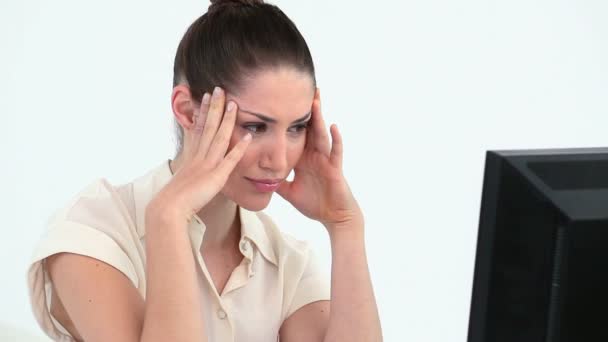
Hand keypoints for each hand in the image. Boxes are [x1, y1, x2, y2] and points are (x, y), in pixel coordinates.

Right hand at [147, 87, 251, 222]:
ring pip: (219, 137)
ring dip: (226, 120)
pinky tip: (249, 136)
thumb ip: (188, 177)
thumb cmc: (173, 203)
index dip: (203, 112)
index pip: (198, 129)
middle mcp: (199, 157)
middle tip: (218, 89)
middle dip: (214, 107)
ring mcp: (207, 165)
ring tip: (233, 103)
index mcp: (191, 158)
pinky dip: (240, 148)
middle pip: (208, 127)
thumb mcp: (181, 184)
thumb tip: (188, 177)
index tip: (205, 97)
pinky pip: (230, 160)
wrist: (168, 210)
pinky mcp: (216, 177)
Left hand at [276, 88, 362, 230]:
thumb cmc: (316, 204)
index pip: (295, 134)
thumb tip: (258, 178)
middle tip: (301, 87)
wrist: (333, 218)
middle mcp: (315, 155)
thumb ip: (277, 182)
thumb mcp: (290, 192)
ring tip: (315, 99)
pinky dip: (336, 139)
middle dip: (306, 109)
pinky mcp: (335, 169)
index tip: (280, 102)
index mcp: (304, 158)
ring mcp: (326, 160)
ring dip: (319, 117)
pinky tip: (333, 126)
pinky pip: (336, 152)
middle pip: (309, 128)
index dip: (289, 119)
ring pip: (321, 134)